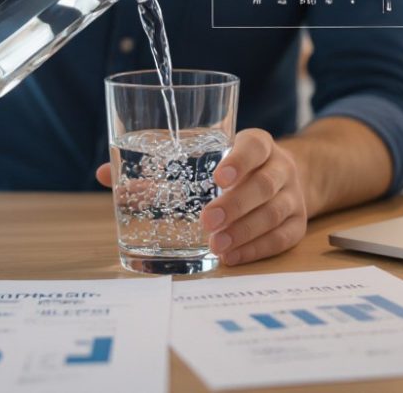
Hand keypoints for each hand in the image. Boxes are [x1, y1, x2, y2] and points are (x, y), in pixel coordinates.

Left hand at [95, 128, 307, 265]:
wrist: (285, 178)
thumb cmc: (231, 167)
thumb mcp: (204, 156)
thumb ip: (158, 166)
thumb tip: (104, 174)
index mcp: (257, 144)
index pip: (255, 145)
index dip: (239, 160)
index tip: (218, 176)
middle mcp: (279, 167)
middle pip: (264, 184)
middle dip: (235, 205)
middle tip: (207, 221)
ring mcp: (293, 196)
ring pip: (274, 213)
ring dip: (244, 231)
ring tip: (216, 247)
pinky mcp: (297, 224)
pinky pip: (281, 238)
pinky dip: (256, 250)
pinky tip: (232, 258)